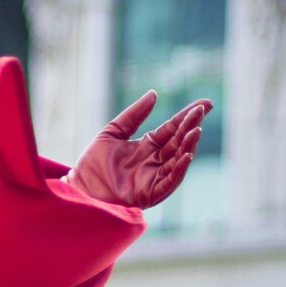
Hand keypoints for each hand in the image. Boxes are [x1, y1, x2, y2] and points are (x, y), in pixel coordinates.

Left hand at [63, 92, 212, 208]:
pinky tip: (186, 155)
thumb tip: (154, 93)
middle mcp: (155, 161)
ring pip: (178, 160)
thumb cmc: (92, 164)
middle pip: (178, 141)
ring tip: (196, 129)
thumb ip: (134, 115)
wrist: (80, 188)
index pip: (172, 128)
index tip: (205, 103)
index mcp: (147, 146)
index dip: (187, 116)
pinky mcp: (151, 193)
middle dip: (190, 126)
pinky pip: (170, 181)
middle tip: (201, 110)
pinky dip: (179, 169)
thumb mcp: (112, 132)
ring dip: (188, 145)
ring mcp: (155, 177)